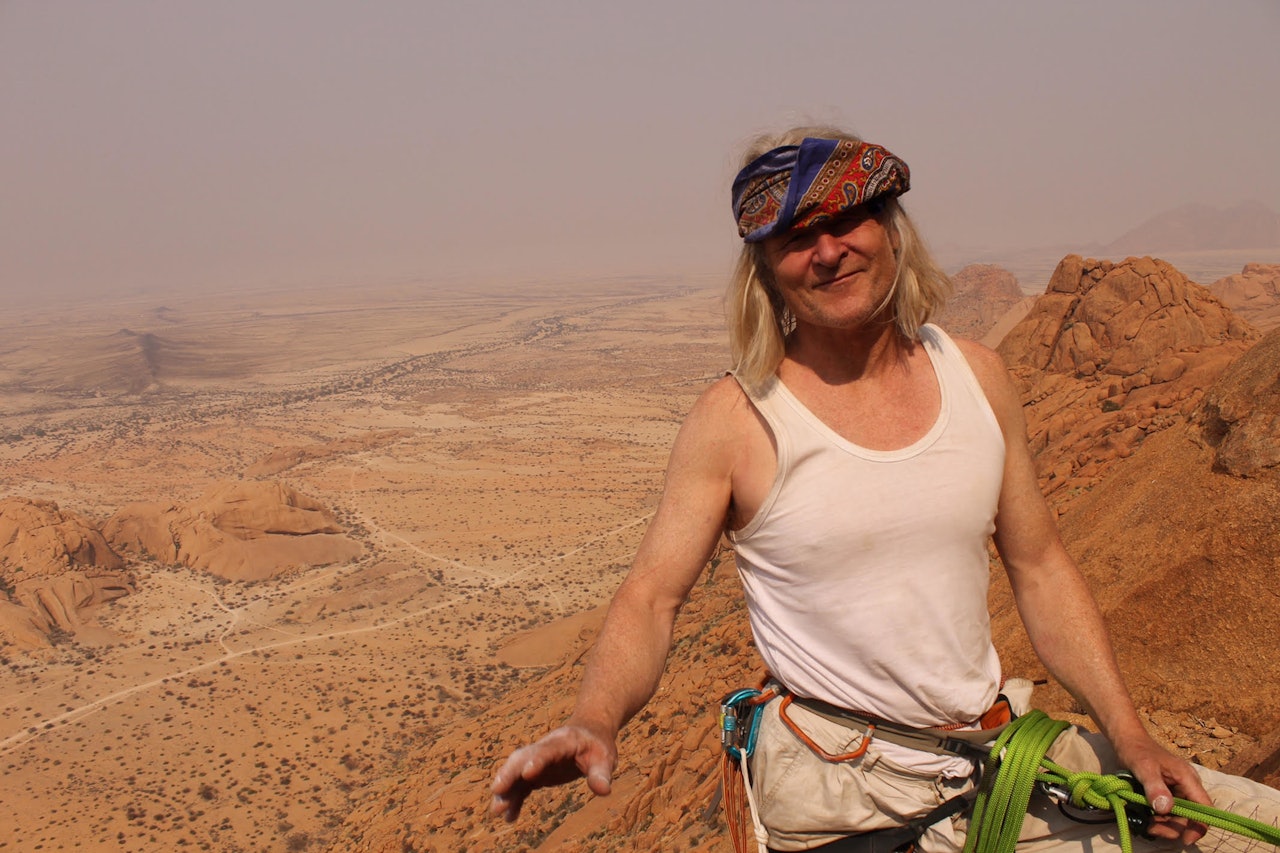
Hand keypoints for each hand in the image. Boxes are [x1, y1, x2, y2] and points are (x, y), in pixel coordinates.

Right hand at [490, 723, 616, 821]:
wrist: (588, 732)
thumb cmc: (597, 745)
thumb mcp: (605, 757)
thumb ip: (602, 773)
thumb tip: (603, 791)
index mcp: (564, 741)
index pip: (548, 750)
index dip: (538, 760)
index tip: (528, 774)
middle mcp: (544, 748)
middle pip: (522, 757)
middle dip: (509, 773)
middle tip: (497, 790)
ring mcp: (537, 759)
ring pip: (516, 771)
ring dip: (506, 789)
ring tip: (496, 810)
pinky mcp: (535, 772)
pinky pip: (521, 785)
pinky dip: (514, 799)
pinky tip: (508, 817)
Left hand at [1115, 734, 1210, 843]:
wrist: (1127, 740)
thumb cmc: (1137, 751)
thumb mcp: (1144, 767)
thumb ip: (1155, 787)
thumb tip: (1165, 809)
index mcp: (1188, 779)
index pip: (1204, 808)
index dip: (1199, 826)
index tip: (1185, 839)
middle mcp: (1187, 787)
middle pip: (1191, 816)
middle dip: (1175, 827)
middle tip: (1153, 829)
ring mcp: (1178, 791)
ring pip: (1179, 816)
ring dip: (1165, 825)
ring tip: (1147, 824)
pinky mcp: (1168, 793)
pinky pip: (1169, 812)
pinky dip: (1160, 819)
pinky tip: (1147, 819)